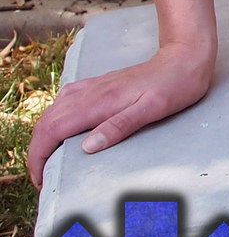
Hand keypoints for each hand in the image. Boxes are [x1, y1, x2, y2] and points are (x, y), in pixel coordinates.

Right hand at [26, 38, 214, 188]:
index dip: (39, 156)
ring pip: (53, 111)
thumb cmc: (174, 85)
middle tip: (41, 177)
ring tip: (47, 158)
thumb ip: (119, 126)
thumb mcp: (152, 109)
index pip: (53, 130)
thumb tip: (87, 147)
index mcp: (99, 102)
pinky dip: (54, 118)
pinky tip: (61, 126)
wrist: (185, 57)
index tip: (40, 179)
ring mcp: (94, 87)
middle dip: (36, 151)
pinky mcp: (101, 84)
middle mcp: (90, 93)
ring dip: (43, 135)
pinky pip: (66, 100)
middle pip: (47, 122)